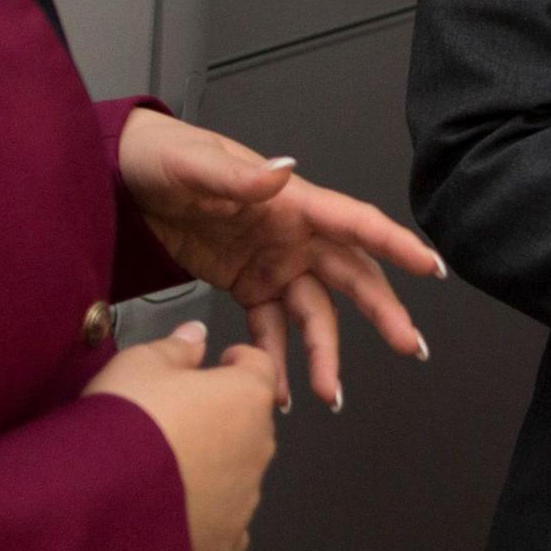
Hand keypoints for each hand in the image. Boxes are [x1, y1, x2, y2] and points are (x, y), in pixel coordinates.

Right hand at [85, 321, 281, 550]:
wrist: (96, 491)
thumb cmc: (123, 422)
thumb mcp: (140, 362)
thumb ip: (176, 346)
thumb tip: (195, 336)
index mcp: (247, 396)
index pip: (259, 367)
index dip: (237, 362)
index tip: (218, 365)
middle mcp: (258, 445)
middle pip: (251, 421)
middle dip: (224, 416)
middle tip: (179, 416)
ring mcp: (246, 495)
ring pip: (240, 471)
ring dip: (217, 464)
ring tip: (168, 464)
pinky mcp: (226, 537)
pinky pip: (229, 521)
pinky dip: (211, 514)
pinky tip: (180, 506)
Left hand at [117, 108, 446, 411]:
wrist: (121, 180)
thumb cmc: (160, 157)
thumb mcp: (192, 162)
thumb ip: (237, 173)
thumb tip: (283, 169)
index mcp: (289, 201)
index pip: (354, 222)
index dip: (395, 243)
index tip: (429, 267)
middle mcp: (291, 234)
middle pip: (351, 276)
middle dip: (383, 312)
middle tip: (410, 345)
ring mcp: (272, 262)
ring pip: (314, 313)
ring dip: (325, 353)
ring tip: (329, 394)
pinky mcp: (247, 285)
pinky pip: (270, 329)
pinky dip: (276, 360)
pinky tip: (282, 390)